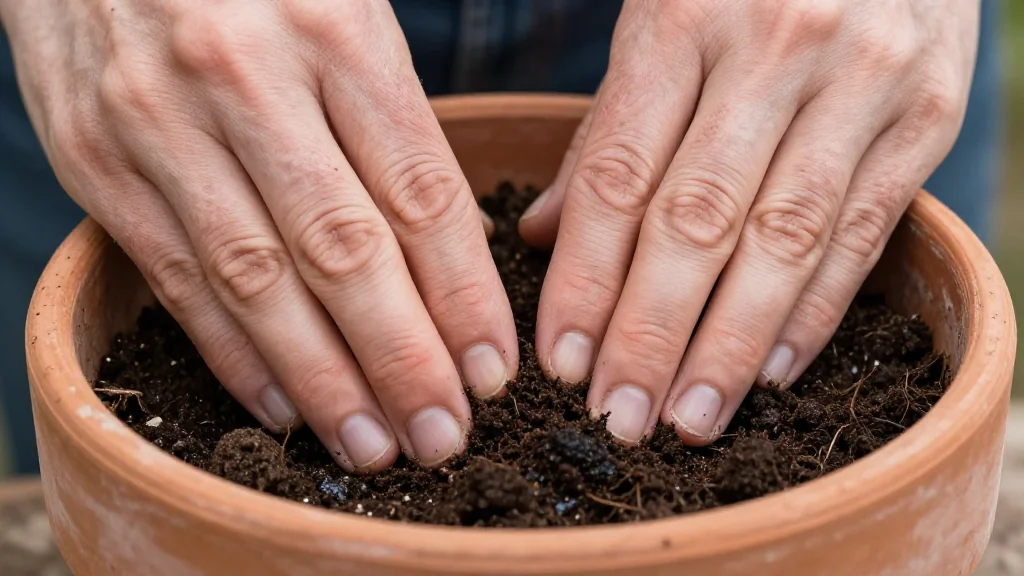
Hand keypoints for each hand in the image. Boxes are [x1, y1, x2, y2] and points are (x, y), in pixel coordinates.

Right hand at [2, 0, 516, 470]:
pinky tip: (283, 408)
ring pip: (258, 282)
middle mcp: (248, 80)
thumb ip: (392, 119)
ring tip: (373, 448)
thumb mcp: (343, 9)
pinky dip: (233, 355)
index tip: (494, 370)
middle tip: (443, 435)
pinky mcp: (93, 161)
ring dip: (322, 381)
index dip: (464, 296)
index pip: (420, 194)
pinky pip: (176, 278)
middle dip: (402, 360)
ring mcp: (161, 123)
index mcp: (336, 33)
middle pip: (344, 252)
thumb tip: (450, 251)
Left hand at [519, 0, 976, 443]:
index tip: (560, 364)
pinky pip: (863, 232)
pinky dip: (814, 311)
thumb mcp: (659, 19)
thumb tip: (544, 240)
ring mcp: (861, 82)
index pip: (619, 177)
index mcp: (683, 18)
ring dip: (731, 346)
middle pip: (698, 221)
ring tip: (688, 420)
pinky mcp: (925, 116)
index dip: (585, 281)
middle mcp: (775, 48)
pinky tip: (772, 373)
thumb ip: (608, 130)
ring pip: (783, 241)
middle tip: (617, 419)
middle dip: (651, 334)